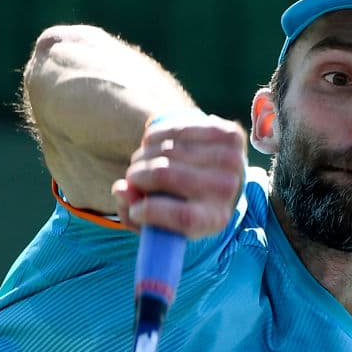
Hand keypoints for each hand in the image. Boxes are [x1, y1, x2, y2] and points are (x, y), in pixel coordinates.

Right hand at [112, 113, 246, 237]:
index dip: (150, 211)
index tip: (135, 210)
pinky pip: (177, 129)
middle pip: (167, 175)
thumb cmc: (179, 205)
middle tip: (132, 179)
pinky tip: (150, 144)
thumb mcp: (159, 222)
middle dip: (138, 176)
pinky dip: (155, 136)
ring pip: (168, 149)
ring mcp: (232, 159)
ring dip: (143, 155)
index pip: (183, 216)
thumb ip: (132, 215)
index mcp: (215, 220)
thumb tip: (120, 189)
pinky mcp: (230, 134)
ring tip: (140, 163)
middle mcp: (228, 190)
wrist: (218, 178)